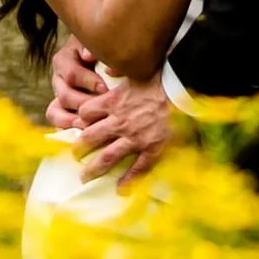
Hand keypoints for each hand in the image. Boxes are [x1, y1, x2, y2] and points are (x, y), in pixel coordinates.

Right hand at [47, 37, 104, 130]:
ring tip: (88, 125)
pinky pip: (58, 124)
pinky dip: (67, 130)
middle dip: (83, 104)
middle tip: (100, 109)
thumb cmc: (105, 52)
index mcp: (64, 60)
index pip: (71, 74)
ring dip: (71, 120)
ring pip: (55, 112)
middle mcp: (58, 79)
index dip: (88, 82)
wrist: (106, 60)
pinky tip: (82, 134)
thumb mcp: (100, 45)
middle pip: (64, 95)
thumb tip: (88, 56)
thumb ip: (96, 49)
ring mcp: (58, 96)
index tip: (105, 88)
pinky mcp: (62, 111)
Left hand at [73, 73, 175, 187]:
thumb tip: (110, 68)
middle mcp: (119, 121)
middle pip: (90, 138)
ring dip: (93, 169)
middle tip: (75, 156)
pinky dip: (128, 181)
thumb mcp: (136, 70)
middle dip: (79, 148)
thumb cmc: (162, 78)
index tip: (79, 125)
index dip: (80, 119)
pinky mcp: (152, 148)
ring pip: (107, 157)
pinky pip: (137, 169)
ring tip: (84, 177)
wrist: (184, 89)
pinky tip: (120, 190)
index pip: (86, 113)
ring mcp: (135, 137)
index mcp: (114, 102)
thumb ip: (120, 70)